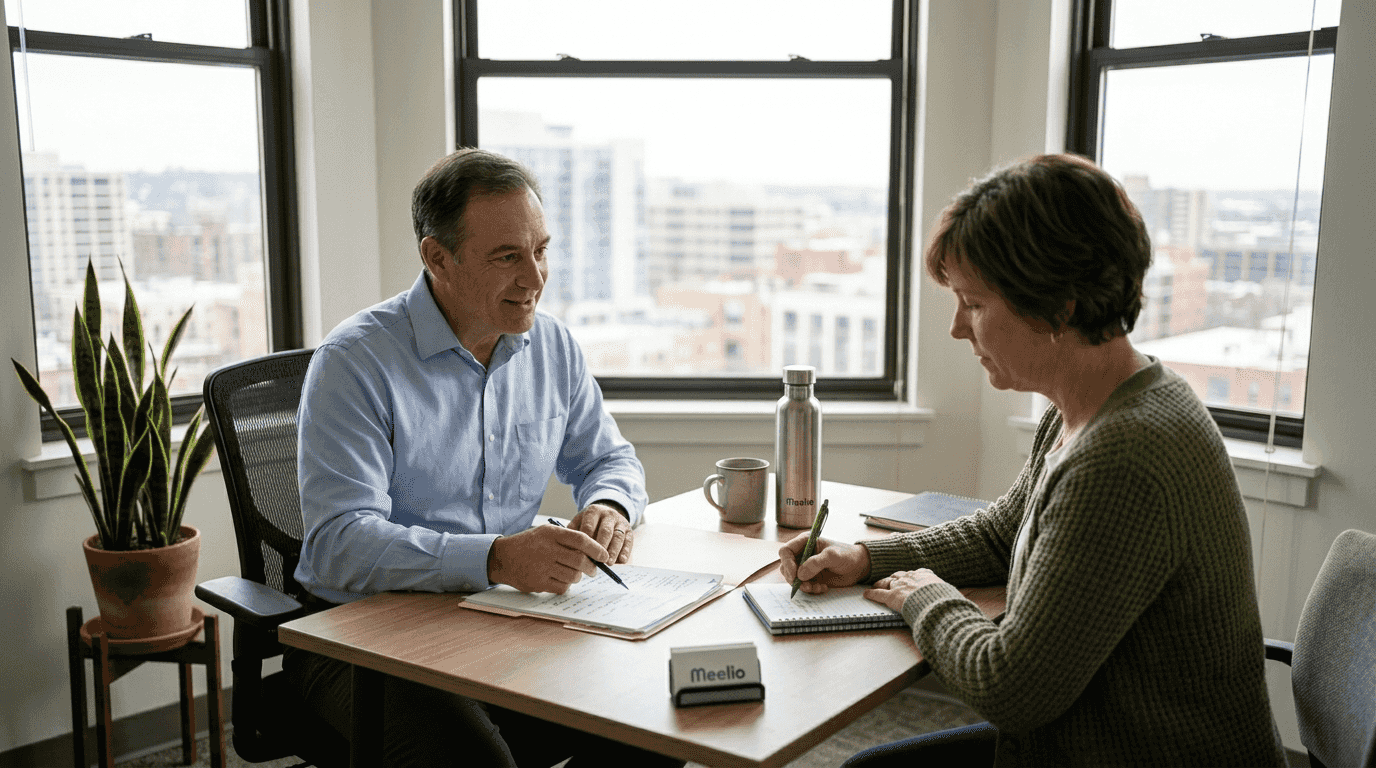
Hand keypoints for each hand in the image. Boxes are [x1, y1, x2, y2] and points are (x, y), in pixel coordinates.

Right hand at [487, 524, 610, 593]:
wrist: (503, 558)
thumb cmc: (529, 544)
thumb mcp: (546, 532)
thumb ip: (566, 538)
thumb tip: (593, 551)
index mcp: (551, 534)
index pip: (581, 540)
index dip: (596, 549)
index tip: (603, 556)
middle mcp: (547, 549)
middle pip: (580, 560)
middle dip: (591, 567)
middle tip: (593, 569)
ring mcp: (542, 567)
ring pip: (573, 576)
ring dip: (578, 577)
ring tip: (574, 574)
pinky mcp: (538, 582)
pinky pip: (562, 587)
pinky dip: (566, 585)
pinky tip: (561, 580)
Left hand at [569, 502, 633, 563]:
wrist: (606, 513)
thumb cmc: (588, 523)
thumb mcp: (578, 522)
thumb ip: (573, 533)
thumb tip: (569, 550)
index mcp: (593, 511)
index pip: (589, 527)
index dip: (586, 542)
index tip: (581, 556)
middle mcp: (608, 514)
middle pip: (605, 531)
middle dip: (601, 547)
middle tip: (596, 561)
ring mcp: (620, 522)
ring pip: (618, 536)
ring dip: (614, 551)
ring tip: (609, 563)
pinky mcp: (629, 530)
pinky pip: (629, 541)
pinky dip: (626, 551)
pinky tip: (622, 561)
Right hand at [777, 534, 869, 594]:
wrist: (858, 567)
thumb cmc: (846, 555)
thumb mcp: (832, 555)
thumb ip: (816, 562)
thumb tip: (800, 574)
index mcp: (805, 542)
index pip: (786, 551)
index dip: (787, 562)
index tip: (794, 574)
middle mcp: (802, 554)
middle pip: (786, 567)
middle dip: (793, 578)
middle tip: (806, 585)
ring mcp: (805, 567)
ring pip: (793, 578)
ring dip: (802, 586)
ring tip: (816, 588)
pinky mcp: (811, 578)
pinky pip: (803, 586)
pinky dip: (810, 590)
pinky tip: (822, 588)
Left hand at [864, 568, 948, 612]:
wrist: (936, 602)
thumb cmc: (945, 599)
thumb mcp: (949, 593)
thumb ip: (947, 595)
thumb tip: (957, 604)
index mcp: (925, 576)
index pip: (917, 573)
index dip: (912, 576)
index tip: (911, 576)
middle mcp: (911, 577)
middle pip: (899, 575)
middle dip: (894, 578)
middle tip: (890, 580)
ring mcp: (900, 586)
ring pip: (886, 582)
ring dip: (881, 583)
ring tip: (876, 584)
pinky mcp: (891, 596)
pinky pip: (878, 593)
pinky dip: (871, 593)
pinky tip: (866, 594)